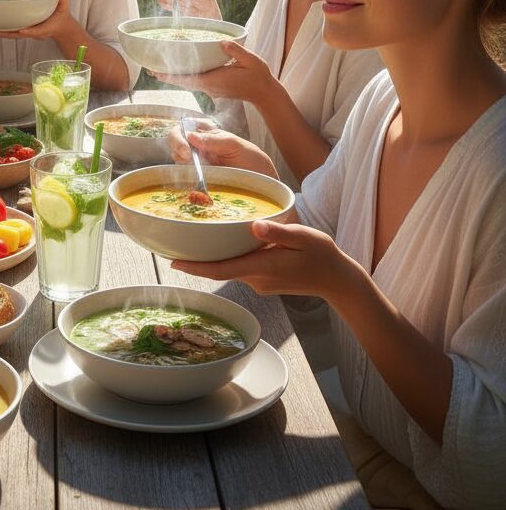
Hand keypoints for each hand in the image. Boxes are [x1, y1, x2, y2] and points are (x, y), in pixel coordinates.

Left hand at [0, 0, 73, 41]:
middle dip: (3, 33)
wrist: (61, 29)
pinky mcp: (22, 31)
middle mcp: (32, 32)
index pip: (36, 31)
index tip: (23, 30)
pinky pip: (9, 32)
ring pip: (10, 35)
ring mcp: (26, 32)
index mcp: (44, 29)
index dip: (30, 31)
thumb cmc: (61, 18)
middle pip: (16, 35)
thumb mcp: (64, 8)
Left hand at [153, 42, 276, 103]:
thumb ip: (236, 51)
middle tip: (151, 70)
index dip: (171, 76)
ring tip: (161, 70)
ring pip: (189, 83)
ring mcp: (211, 89)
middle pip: (184, 82)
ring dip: (175, 77)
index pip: (188, 78)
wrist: (265, 93)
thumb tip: (222, 42)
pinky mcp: (214, 89)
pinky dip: (186, 77)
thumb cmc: (258, 77)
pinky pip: (196, 83)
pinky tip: (182, 71)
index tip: (156, 72)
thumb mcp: (251, 60)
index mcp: (215, 80)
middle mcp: (210, 87)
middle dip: (167, 76)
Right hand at [169, 118, 277, 176]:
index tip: (187, 149)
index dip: (179, 136)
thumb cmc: (251, 159)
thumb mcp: (235, 145)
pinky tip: (195, 180)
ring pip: (177, 160)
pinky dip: (186, 177)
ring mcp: (198, 163)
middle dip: (178, 149)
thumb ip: (214, 140)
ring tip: (197, 172)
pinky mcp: (199, 178)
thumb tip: (190, 136)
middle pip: (176, 143)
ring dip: (182, 165)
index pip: (183, 128)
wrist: (262, 181)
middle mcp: (199, 146)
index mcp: (207, 134)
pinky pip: (185, 176)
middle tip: (189, 160)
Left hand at [173, 219, 362, 303]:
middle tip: (171, 247)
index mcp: (262, 266)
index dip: (195, 267)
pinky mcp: (263, 282)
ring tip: (191, 242)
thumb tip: (254, 225)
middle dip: (196, 261)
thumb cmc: (322, 255)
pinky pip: (239, 269)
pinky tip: (223, 246)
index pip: (221, 269)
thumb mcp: (303, 236)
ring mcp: (259, 283)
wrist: (338, 281)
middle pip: (219, 269)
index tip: (173, 263)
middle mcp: (256, 278)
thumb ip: (278, 231)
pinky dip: (228, 259)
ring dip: (211, 259)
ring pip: (229, 269)